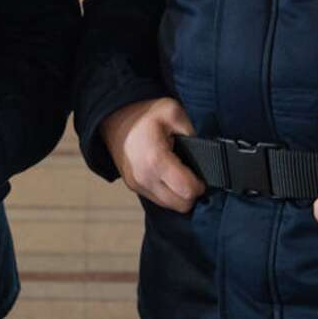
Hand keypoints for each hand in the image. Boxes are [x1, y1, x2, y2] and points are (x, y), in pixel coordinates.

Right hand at [102, 98, 204, 212]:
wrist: (114, 117)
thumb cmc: (143, 114)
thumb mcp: (173, 112)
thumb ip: (192, 133)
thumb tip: (203, 153)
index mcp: (156, 160)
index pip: (188, 191)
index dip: (200, 184)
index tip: (200, 174)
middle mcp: (144, 178)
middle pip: (181, 205)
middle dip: (191, 192)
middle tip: (191, 175)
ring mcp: (137, 185)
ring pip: (169, 206)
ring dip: (178, 195)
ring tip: (179, 174)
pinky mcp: (133, 186)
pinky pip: (158, 199)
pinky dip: (167, 193)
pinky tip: (167, 176)